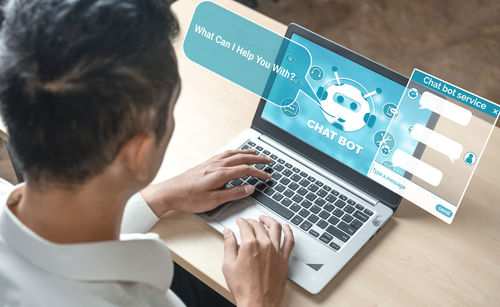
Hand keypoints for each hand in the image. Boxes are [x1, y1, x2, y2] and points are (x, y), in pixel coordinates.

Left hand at [140, 149, 271, 215]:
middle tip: (268, 160)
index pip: (245, 170)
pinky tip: (233, 154)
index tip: (267, 176)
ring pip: (232, 154)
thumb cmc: (188, 198)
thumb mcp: (213, 200)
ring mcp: (210, 163)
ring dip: (245, 152)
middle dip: (256, 159)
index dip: (259, 173)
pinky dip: (233, 152)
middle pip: (241, 158)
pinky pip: (223, 154)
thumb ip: (233, 193)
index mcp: (220, 174)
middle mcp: (216, 165)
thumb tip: (249, 188)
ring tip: (254, 153)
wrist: (169, 192)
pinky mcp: (204, 164)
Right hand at [222, 216, 293, 306]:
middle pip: (259, 225)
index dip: (241, 221)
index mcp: (250, 245)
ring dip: (269, 220)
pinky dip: (288, 231)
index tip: (239, 222)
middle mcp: (265, 245)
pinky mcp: (284, 259)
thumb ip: (229, 245)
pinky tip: (286, 227)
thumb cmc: (244, 288)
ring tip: (265, 219)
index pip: (245, 225)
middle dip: (252, 221)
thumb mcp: (228, 266)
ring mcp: (276, 251)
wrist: (258, 303)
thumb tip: (228, 233)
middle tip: (248, 222)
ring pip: (276, 227)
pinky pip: (289, 240)